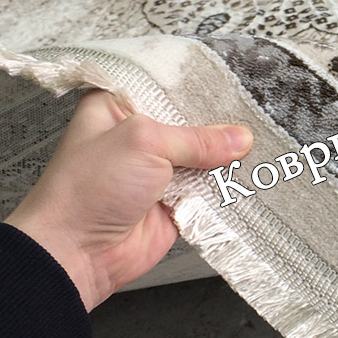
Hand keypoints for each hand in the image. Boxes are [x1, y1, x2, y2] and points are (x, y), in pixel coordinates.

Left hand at [5, 90, 251, 310]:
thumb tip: (241, 139)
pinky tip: (252, 173)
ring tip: (261, 144)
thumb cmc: (88, 188)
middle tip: (254, 113)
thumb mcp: (143, 143)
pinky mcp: (174, 201)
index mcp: (119, 106)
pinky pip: (209, 190)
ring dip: (226, 157)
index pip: (167, 85)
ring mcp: (158, 170)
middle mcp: (139, 135)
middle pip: (192, 122)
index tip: (233, 84)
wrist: (76, 253)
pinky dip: (226, 186)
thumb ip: (197, 139)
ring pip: (204, 157)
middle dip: (220, 124)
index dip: (199, 85)